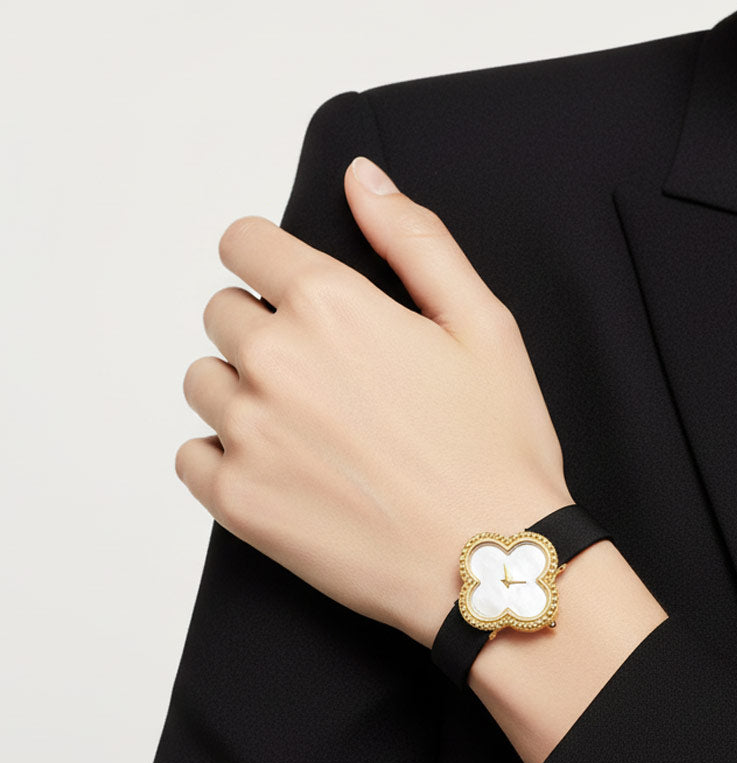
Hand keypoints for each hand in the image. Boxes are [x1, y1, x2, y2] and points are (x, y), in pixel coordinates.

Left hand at [175, 156, 572, 648]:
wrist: (489, 561)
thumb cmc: (496, 450)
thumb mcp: (484, 324)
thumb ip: (415, 239)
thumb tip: (363, 179)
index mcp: (332, 305)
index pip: (244, 243)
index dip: (269, 260)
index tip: (290, 289)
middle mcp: (276, 361)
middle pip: (223, 313)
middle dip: (265, 330)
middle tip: (328, 378)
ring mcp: (250, 434)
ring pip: (205, 382)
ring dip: (244, 392)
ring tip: (310, 430)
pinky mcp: (238, 502)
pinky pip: (193, 455)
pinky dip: (225, 456)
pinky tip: (284, 470)